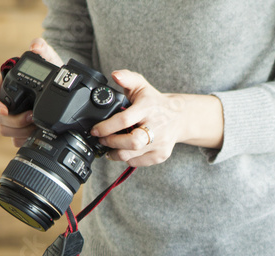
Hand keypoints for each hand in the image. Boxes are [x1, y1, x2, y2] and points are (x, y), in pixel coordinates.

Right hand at [0, 38, 63, 147]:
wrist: (62, 86)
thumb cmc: (50, 70)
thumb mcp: (48, 57)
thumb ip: (42, 48)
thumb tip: (36, 46)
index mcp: (3, 86)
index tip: (4, 110)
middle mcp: (5, 103)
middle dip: (14, 120)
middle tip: (31, 116)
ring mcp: (12, 118)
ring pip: (5, 130)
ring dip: (20, 131)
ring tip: (36, 125)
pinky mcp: (21, 130)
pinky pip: (16, 140)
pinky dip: (24, 139)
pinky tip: (36, 134)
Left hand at [91, 70, 223, 166]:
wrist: (179, 117)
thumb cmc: (155, 102)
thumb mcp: (141, 85)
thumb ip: (127, 78)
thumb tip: (115, 75)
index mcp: (148, 108)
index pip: (125, 120)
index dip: (106, 127)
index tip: (95, 130)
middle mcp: (156, 126)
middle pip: (131, 142)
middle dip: (111, 143)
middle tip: (102, 139)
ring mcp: (160, 143)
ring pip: (131, 155)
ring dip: (115, 153)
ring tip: (109, 147)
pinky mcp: (161, 155)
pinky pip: (137, 162)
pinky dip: (126, 158)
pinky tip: (123, 151)